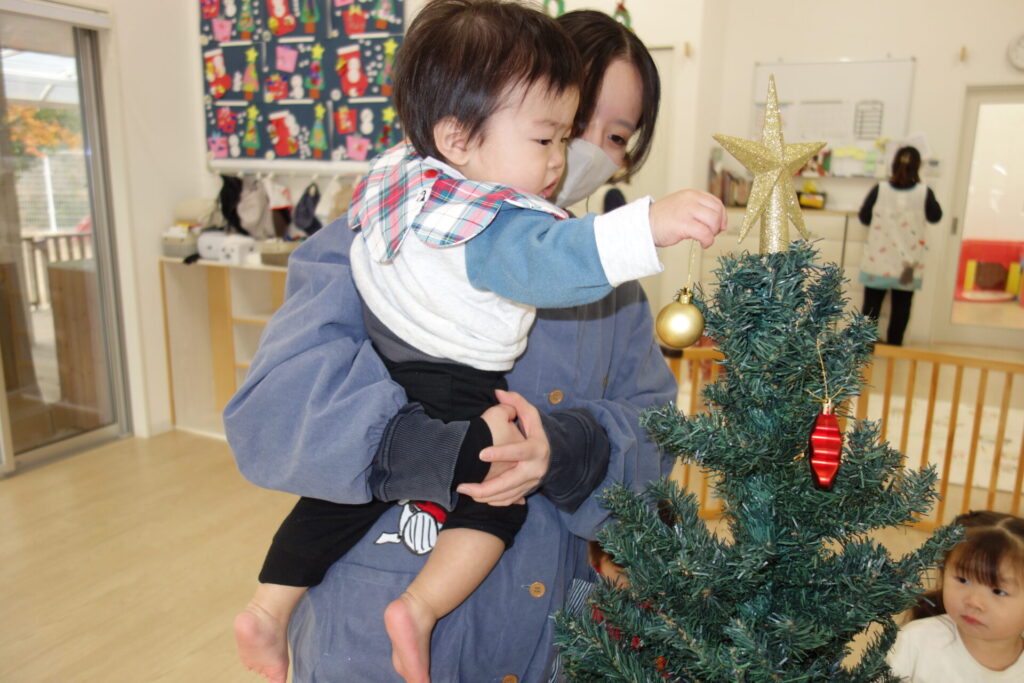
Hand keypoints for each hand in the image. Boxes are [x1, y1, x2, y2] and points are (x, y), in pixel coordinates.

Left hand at [457, 390, 550, 506]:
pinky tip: (478, 497)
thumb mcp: (531, 415)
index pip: (519, 452)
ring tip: (466, 491)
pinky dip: (494, 501)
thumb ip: (516, 402)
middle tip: (463, 486)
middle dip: (486, 487)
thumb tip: (499, 392)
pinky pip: (509, 500)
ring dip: (485, 496)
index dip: (501, 453)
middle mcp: (535, 469)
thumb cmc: (536, 433)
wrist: (553, 455)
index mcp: (536, 448)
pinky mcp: (526, 491)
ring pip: (507, 495)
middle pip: (510, 482)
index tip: (482, 454)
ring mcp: (531, 482)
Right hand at [648, 189, 727, 247]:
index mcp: (691, 194)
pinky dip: (707, 241)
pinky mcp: (683, 224)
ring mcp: (687, 211)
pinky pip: (705, 233)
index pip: (716, 202)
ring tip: (705, 238)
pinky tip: (703, 244)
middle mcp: (690, 199)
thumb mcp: (681, 206)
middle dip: (718, 225)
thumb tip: (717, 221)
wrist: (644, 224)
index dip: (722, 215)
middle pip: (717, 211)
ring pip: (713, 221)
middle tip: (711, 233)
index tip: (720, 226)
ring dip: (713, 233)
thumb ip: (697, 209)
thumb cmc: (661, 219)